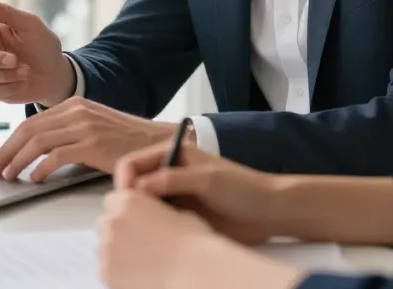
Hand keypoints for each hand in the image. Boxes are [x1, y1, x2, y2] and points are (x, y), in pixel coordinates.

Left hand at [0, 97, 176, 181]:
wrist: (156, 142)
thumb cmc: (125, 141)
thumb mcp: (93, 127)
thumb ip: (67, 132)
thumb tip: (36, 152)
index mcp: (74, 105)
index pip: (32, 122)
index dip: (10, 142)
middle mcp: (76, 111)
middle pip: (29, 130)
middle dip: (7, 152)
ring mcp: (84, 126)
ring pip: (38, 142)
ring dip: (18, 161)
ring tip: (10, 177)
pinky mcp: (92, 143)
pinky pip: (56, 155)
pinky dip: (40, 168)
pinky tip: (35, 179)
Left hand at [97, 189, 212, 288]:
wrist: (195, 271)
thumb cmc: (193, 242)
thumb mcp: (175, 210)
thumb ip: (151, 209)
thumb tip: (147, 215)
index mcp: (128, 201)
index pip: (113, 200)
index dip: (126, 211)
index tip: (138, 221)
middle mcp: (112, 221)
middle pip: (105, 223)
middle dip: (118, 230)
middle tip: (141, 243)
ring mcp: (107, 248)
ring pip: (104, 247)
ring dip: (117, 250)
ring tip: (143, 260)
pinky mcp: (106, 273)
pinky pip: (107, 269)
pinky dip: (118, 272)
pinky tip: (139, 273)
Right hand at [115, 140, 287, 244]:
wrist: (268, 211)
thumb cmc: (242, 188)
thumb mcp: (207, 179)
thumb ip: (172, 179)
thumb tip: (137, 188)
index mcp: (171, 153)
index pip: (131, 163)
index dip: (125, 182)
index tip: (127, 205)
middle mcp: (167, 172)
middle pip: (133, 185)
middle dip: (128, 202)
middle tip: (135, 223)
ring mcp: (173, 195)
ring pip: (142, 205)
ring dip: (139, 217)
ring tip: (146, 234)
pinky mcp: (179, 216)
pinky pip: (155, 221)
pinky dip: (150, 229)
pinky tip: (157, 240)